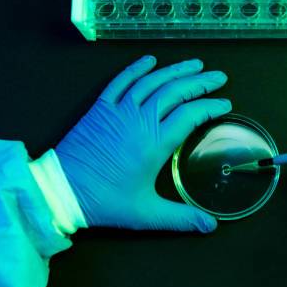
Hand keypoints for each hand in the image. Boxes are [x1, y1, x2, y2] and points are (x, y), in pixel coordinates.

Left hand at [56, 56, 231, 231]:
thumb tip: (211, 226)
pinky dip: (136, 69)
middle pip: (176, 91)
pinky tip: (149, 60)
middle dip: (201, 82)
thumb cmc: (105, 201)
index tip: (225, 104)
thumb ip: (182, 218)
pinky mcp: (100, 108)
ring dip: (175, 70)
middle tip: (219, 77)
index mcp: (155, 143)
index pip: (191, 115)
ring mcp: (119, 110)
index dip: (211, 107)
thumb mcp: (146, 214)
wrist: (61, 191)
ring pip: (152, 82)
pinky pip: (120, 81)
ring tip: (195, 63)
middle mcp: (140, 120)